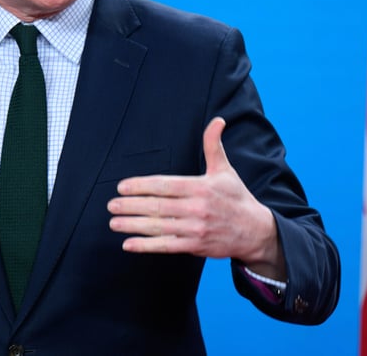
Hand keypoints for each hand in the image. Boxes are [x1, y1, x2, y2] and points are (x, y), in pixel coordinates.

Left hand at [107, 117, 284, 277]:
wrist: (254, 230)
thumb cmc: (236, 197)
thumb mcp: (225, 169)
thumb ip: (214, 145)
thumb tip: (217, 120)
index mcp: (201, 187)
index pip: (165, 185)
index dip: (142, 186)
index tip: (123, 186)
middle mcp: (197, 208)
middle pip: (158, 206)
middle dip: (131, 205)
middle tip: (111, 204)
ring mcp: (195, 229)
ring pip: (159, 226)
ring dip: (133, 225)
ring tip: (114, 222)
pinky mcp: (196, 246)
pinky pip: (167, 246)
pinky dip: (146, 246)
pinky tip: (129, 244)